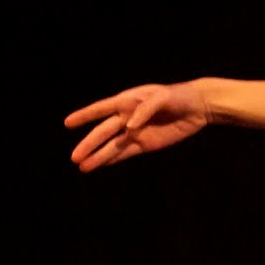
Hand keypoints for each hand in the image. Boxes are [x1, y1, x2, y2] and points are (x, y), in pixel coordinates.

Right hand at [65, 82, 209, 171]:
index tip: (67, 123)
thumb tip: (129, 127)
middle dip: (89, 145)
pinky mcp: (146, 144)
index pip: (101, 109)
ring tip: (82, 167)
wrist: (197, 107)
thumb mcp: (162, 97)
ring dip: (98, 156)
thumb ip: (145, 109)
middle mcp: (126, 117)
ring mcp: (135, 132)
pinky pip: (126, 153)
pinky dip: (113, 160)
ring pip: (112, 146)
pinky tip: (99, 165)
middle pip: (103, 133)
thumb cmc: (177, 96)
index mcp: (126, 101)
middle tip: (74, 157)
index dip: (84, 116)